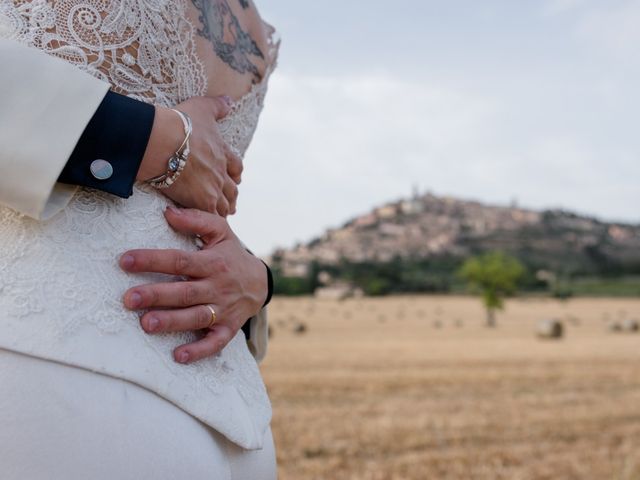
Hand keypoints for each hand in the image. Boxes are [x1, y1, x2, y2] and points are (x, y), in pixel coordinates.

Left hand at [119, 207, 267, 363]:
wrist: (259, 282)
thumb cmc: (230, 254)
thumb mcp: (220, 231)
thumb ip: (196, 220)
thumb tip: (167, 212)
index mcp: (213, 262)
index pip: (180, 260)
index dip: (153, 260)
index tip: (125, 260)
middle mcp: (217, 286)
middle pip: (185, 292)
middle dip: (157, 295)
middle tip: (129, 299)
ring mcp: (223, 309)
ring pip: (196, 317)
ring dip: (172, 321)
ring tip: (146, 324)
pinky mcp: (227, 328)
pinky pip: (214, 342)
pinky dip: (198, 351)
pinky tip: (178, 356)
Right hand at [137, 96, 242, 215]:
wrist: (163, 141)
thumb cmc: (180, 123)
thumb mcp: (201, 108)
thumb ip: (217, 106)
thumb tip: (229, 101)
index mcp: (222, 152)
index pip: (235, 166)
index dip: (235, 173)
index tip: (235, 178)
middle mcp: (221, 172)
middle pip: (232, 189)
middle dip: (231, 195)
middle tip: (230, 202)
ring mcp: (213, 188)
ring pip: (223, 204)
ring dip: (223, 209)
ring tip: (221, 215)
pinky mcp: (201, 201)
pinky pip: (210, 216)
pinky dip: (210, 221)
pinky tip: (208, 226)